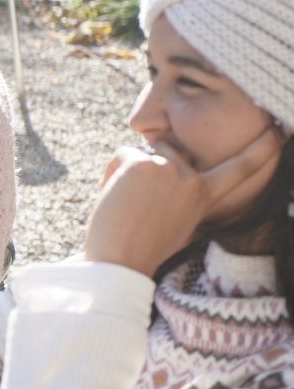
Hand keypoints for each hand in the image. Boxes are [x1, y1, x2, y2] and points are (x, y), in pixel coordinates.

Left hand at [84, 125, 284, 275]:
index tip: (279, 129)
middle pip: (170, 148)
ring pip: (144, 151)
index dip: (262, 149)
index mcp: (205, 196)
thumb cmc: (143, 245)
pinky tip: (114, 197)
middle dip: (151, 165)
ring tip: (127, 204)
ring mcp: (169, 168)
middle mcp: (192, 179)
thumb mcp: (178, 221)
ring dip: (130, 170)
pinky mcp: (142, 162)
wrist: (120, 259)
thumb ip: (183, 195)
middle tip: (139, 203)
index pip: (239, 169)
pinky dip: (112, 172)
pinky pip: (123, 154)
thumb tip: (177, 171)